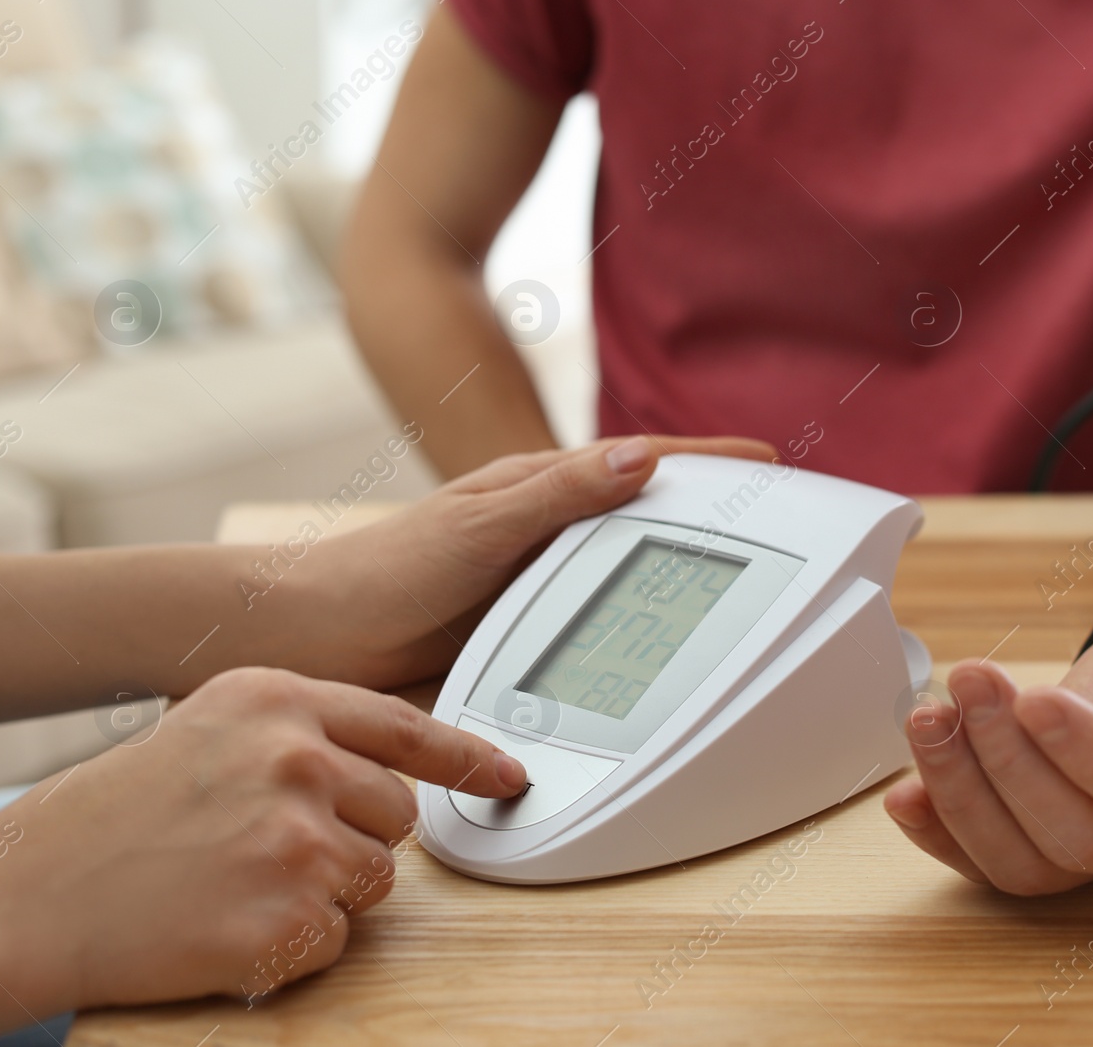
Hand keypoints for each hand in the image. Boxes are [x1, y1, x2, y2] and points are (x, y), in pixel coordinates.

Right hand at [0, 668, 523, 1039]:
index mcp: (277, 699)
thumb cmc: (119, 815)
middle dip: (354, 838)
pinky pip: (340, 938)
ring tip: (239, 882)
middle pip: (398, 813)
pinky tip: (231, 923)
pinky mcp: (287, 915)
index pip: (405, 727)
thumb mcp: (213, 730)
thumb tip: (394, 766)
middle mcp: (295, 758)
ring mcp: (293, 837)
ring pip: (376, 879)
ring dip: (325, 893)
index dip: (467, 757)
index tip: (509, 776)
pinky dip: (297, 945)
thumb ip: (304, 732)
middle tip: (267, 849)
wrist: (31, 894)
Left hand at [304, 434, 774, 687]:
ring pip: (623, 566)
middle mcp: (544, 530)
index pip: (638, 462)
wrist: (320, 635)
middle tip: (773, 518)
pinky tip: (655, 635)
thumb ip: (558, 496)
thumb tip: (640, 459)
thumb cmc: (383, 570)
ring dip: (676, 566)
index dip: (703, 457)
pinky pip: (593, 616)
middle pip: (643, 512)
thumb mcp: (479, 524)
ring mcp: (534, 578)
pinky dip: (633, 614)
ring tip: (738, 577)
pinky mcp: (520, 626)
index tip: (763, 456)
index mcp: (539, 490)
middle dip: (708, 508)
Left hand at [883, 574, 1092, 893]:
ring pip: (1029, 862)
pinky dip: (944, 835)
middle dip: (1008, 761)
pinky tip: (905, 793)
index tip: (1036, 700)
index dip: (1091, 757)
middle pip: (1082, 838)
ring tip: (930, 716)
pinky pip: (997, 863)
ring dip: (963, 794)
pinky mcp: (1058, 835)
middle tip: (969, 682)